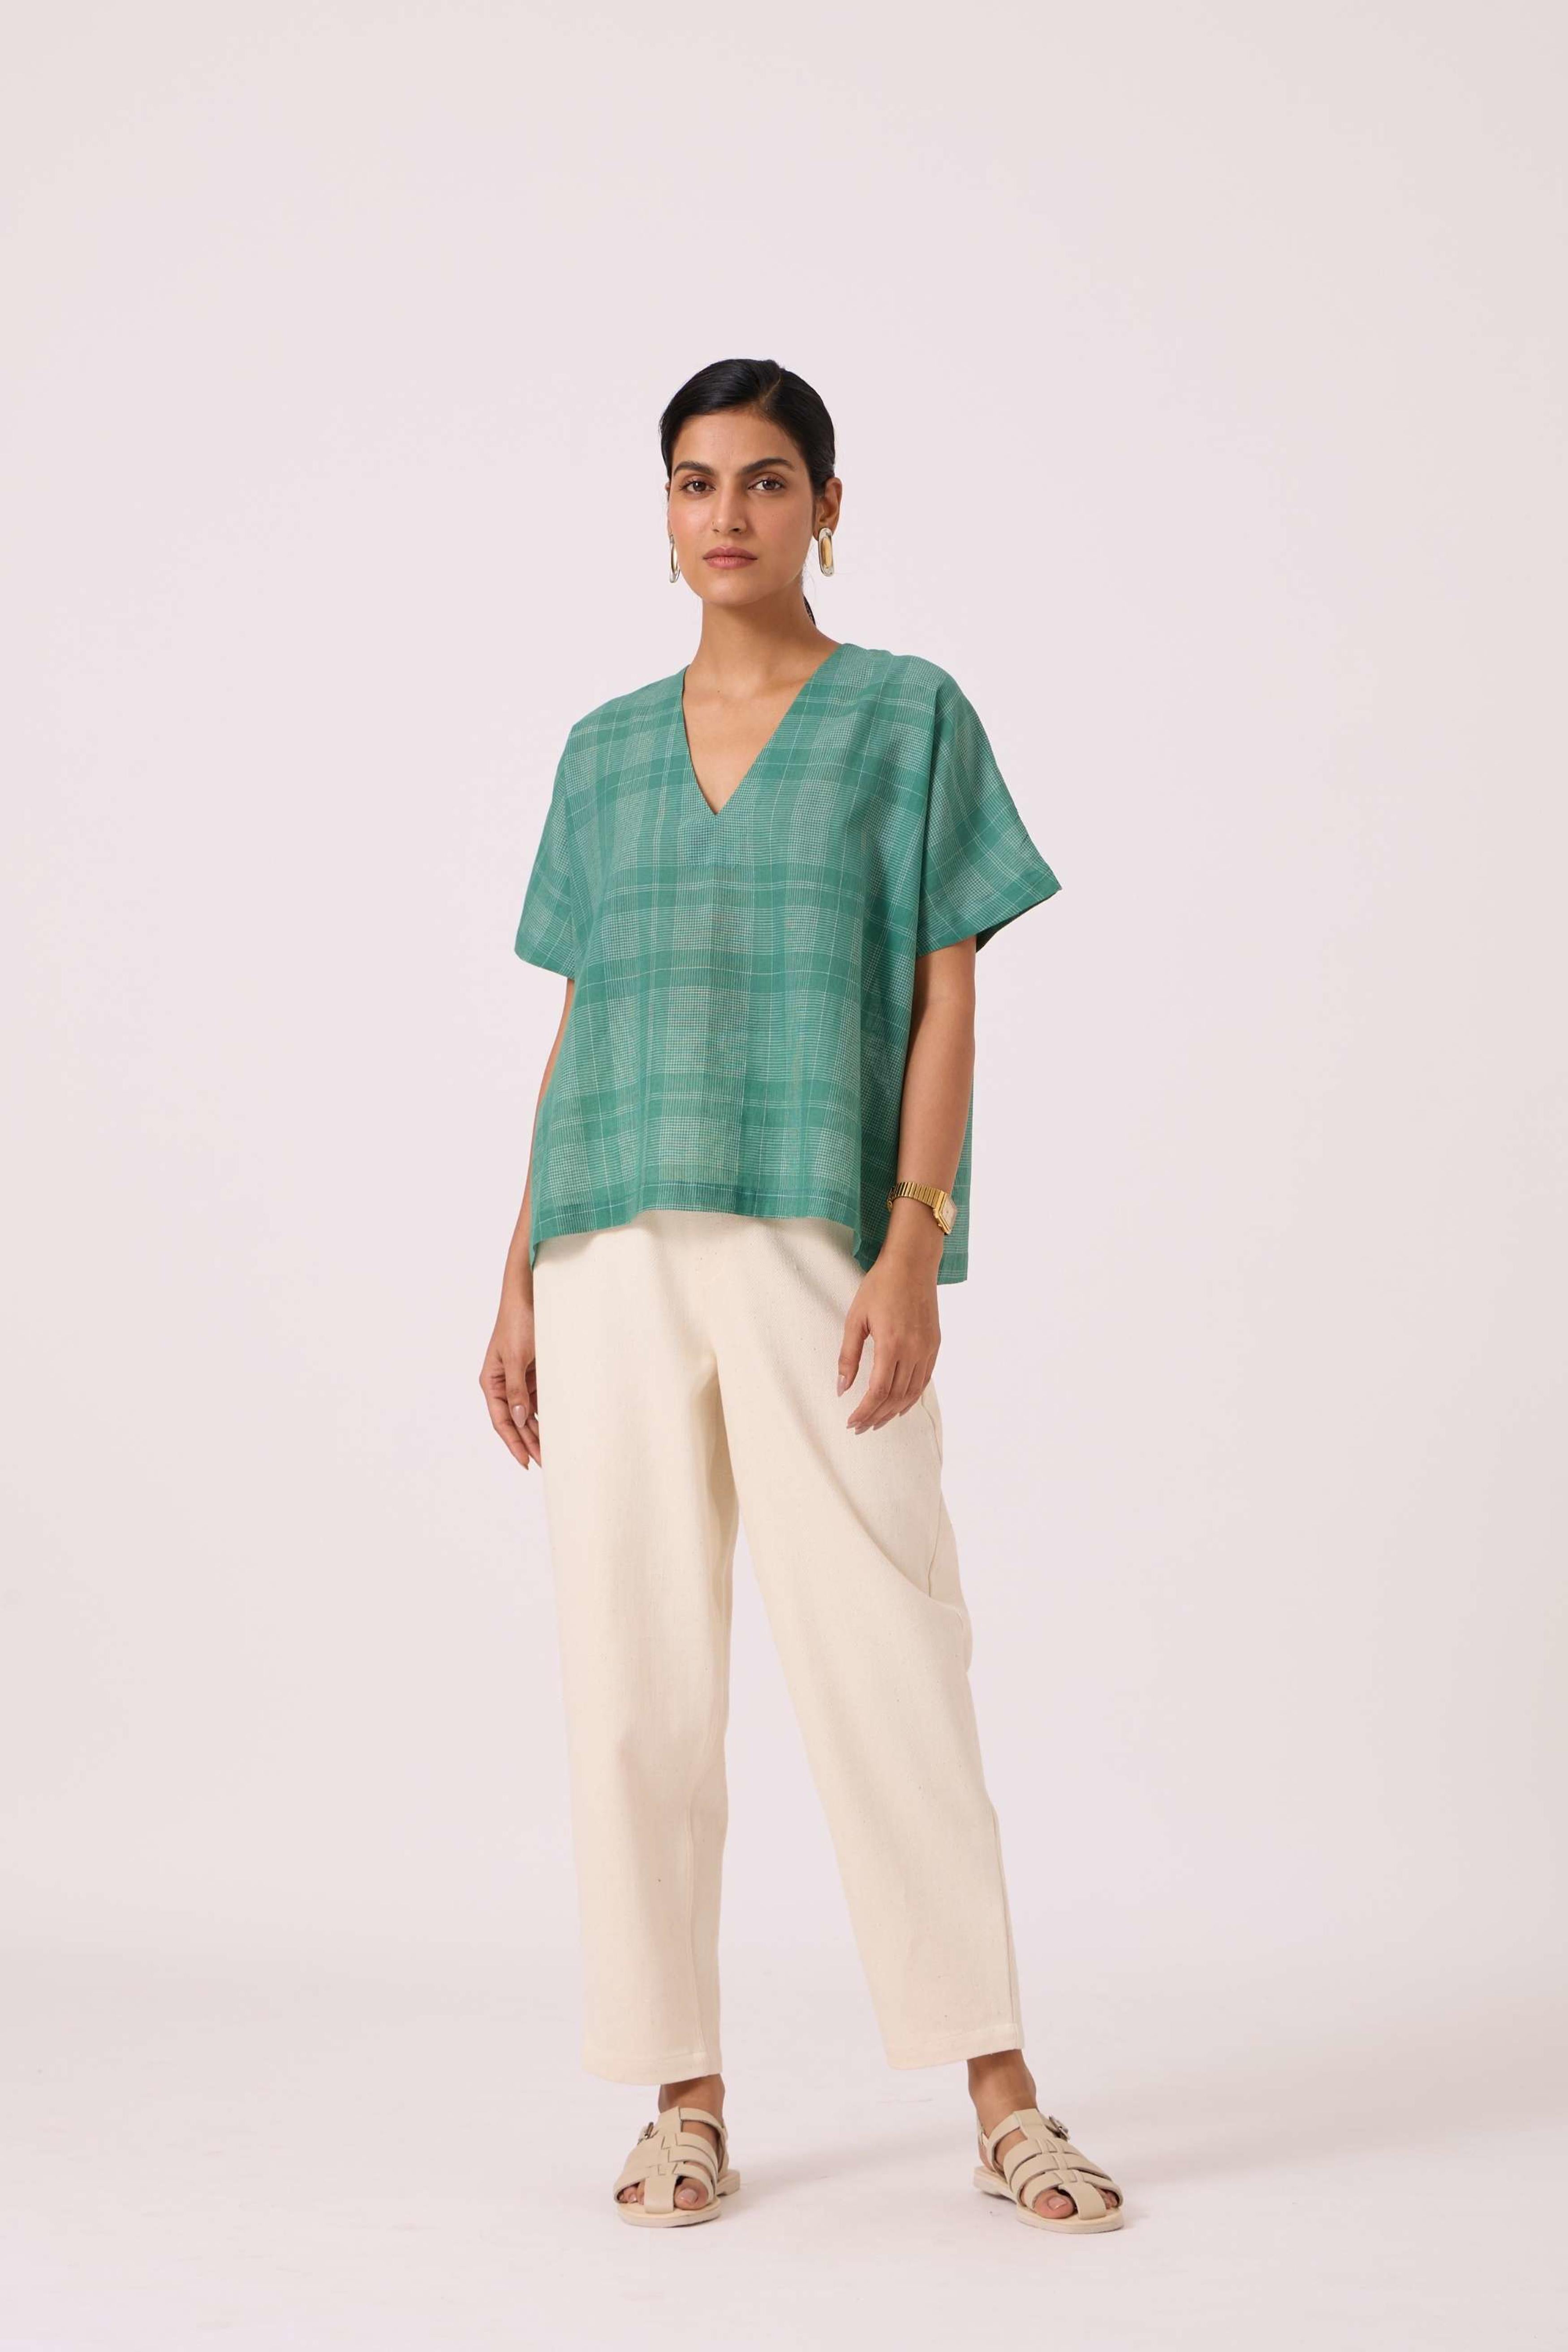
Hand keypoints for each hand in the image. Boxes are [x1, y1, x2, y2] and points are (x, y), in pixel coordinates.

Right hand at [480, 1290, 540, 1466]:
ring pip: (527, 1412)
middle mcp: (502, 1383)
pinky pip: (538, 1398)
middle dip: (528, 1441)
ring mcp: (517, 1378)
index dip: (513, 1443)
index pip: (502, 1421)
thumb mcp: (516, 1358)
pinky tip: (555, 1424)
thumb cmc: (517, 1322)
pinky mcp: (531, 1371)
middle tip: (545, 1461)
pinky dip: (545, 1412)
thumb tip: (518, 1419)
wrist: (528, 1294)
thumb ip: (516, 1390)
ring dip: (538, 1429)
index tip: (526, 1461)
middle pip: (515, 1421)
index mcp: (492, 1381)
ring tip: (552, 1449)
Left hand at [837, 1254, 940, 1433]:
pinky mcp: (934, 1345)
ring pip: (912, 1392)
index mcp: (891, 1344)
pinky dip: (912, 1397)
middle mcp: (913, 1351)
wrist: (912, 1263)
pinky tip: (900, 1406)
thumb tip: (842, 1388)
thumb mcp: (856, 1318)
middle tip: (860, 1427)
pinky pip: (924, 1380)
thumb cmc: (881, 1286)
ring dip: (894, 1411)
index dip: (865, 1411)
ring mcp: (927, 1349)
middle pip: (895, 1397)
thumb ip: (848, 1356)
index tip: (852, 1422)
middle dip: (876, 1416)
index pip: (878, 1391)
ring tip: (877, 1422)